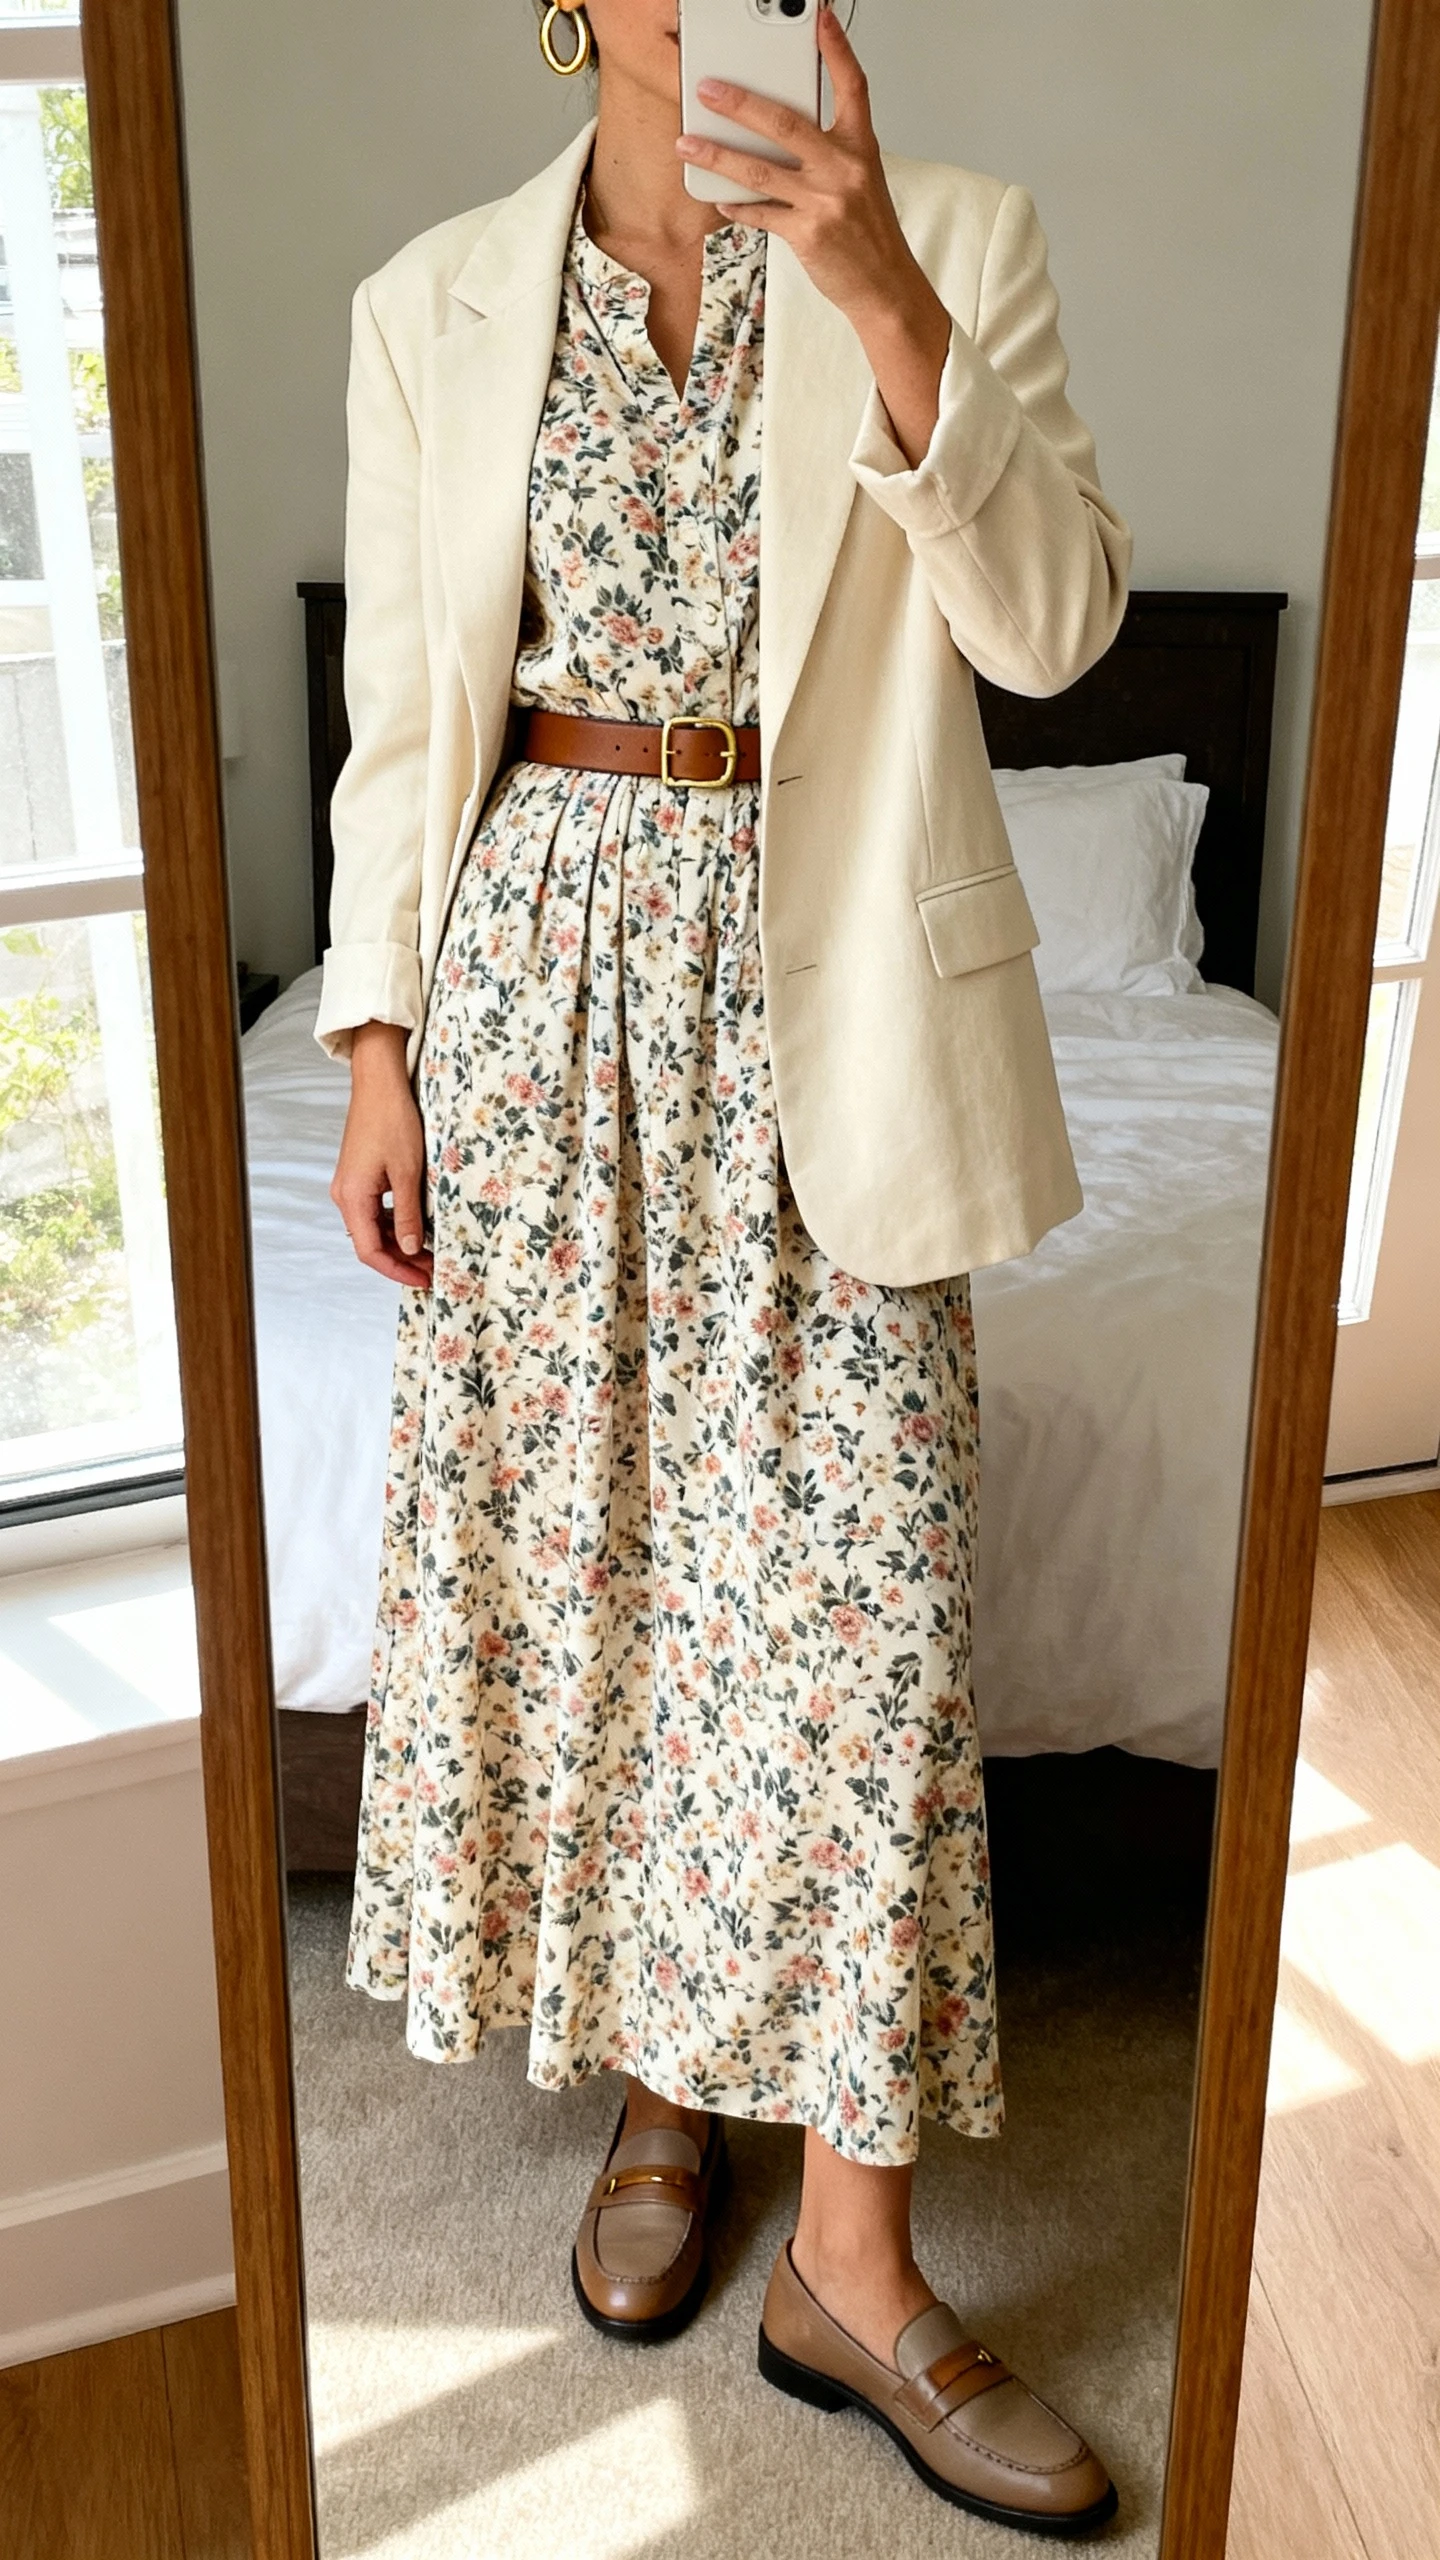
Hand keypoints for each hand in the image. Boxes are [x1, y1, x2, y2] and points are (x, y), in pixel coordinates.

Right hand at [330, 1021, 433, 1288]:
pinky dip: (394, 1223)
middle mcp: (345, 1195)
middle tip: (434, 1270)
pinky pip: (374, 1210)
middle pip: (370, 1243)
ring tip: (430, 1252)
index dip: (397, 1271)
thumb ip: (407, 1214)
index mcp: (352, 1197)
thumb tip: (408, 1250)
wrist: (379, 1082)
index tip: (424, 1280)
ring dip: (399, 1243)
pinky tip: (417, 1226)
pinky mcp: (359, 1175)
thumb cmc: (393, 1121)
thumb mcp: (407, 1172)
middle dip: (401, 1260)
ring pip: (373, 1228)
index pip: (370, 1251)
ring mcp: (350, 1185)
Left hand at [675, 5, 949, 461]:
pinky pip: (760, 213)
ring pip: (760, 170)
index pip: (852, 85)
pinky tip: (717, 196)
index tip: (817, 15)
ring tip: (687, 142)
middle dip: (740, 103)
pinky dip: (735, 206)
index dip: (835, 48)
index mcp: (862, 146)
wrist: (885, 287)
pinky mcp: (808, 233)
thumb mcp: (860, 181)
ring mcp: (825, 201)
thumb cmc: (867, 233)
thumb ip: (826, 151)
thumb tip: (774, 133)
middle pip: (786, 123)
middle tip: (708, 88)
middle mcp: (845, 168)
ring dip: (717, 155)